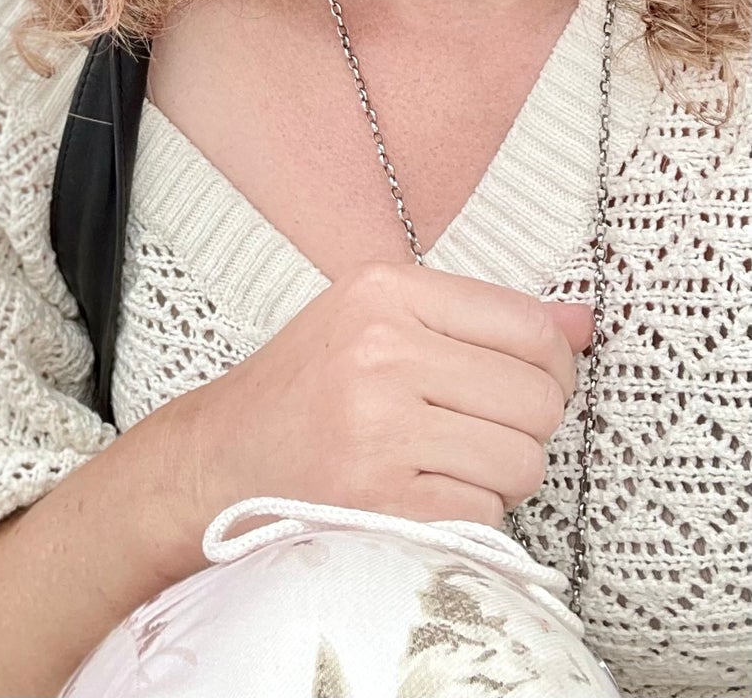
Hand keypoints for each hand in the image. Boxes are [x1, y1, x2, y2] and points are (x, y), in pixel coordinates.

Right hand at [161, 260, 589, 550]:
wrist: (221, 460)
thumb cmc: (307, 388)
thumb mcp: (377, 320)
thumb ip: (480, 318)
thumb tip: (584, 323)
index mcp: (385, 291)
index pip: (528, 324)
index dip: (551, 364)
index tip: (526, 382)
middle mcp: (382, 351)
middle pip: (538, 398)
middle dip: (526, 426)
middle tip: (479, 429)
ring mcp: (380, 428)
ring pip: (522, 461)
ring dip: (500, 475)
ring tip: (447, 462)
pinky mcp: (381, 500)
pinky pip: (485, 513)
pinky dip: (468, 514)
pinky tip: (421, 493)